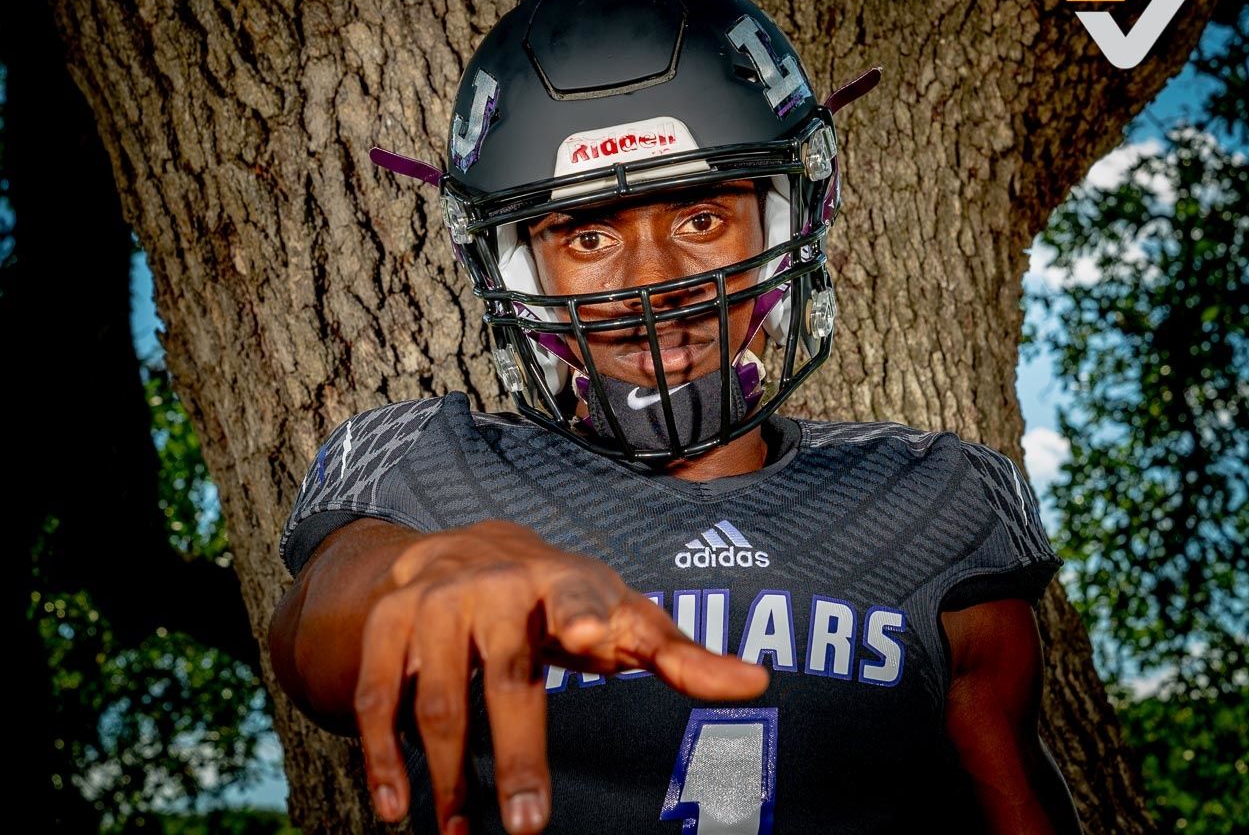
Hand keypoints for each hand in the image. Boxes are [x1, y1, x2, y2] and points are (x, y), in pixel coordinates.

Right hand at [353, 519, 768, 833]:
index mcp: (565, 584)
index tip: (598, 638)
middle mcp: (496, 586)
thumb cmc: (562, 600)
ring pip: (440, 701)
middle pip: (509, 678)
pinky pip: (379, 698)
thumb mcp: (621, 615)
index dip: (591, 617)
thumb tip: (761, 682)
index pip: (584, 601)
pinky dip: (384, 756)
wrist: (461, 549)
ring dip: (450, 777)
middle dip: (517, 754)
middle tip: (526, 826)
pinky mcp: (386, 625)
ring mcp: (435, 604)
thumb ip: (681, 655)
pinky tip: (398, 808)